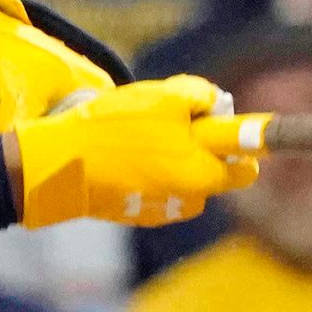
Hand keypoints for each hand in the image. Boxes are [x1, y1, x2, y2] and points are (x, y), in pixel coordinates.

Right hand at [9, 77, 258, 226]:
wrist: (63, 163)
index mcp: (204, 175)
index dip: (243, 145)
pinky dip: (152, 174)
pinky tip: (126, 156)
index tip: (231, 129)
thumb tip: (219, 103)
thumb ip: (204, 97)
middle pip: (214, 174)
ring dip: (176, 162)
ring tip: (145, 137)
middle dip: (206, 151)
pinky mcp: (137, 213)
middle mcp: (189, 200)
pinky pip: (159, 189)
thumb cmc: (117, 128)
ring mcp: (162, 211)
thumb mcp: (166, 97)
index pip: (248, 169)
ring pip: (185, 181)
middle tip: (180, 125)